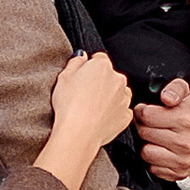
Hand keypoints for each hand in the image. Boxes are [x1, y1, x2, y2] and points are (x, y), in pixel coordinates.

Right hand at [47, 50, 136, 170]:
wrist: (78, 133)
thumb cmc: (69, 106)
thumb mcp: (63, 78)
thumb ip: (75, 62)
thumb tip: (81, 56)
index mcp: (102, 66)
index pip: (99, 58)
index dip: (89, 67)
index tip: (83, 76)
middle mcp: (117, 79)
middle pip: (110, 76)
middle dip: (100, 82)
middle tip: (84, 95)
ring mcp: (124, 98)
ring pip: (118, 92)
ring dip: (109, 97)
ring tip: (91, 108)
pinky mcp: (126, 116)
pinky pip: (121, 110)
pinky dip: (113, 113)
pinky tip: (99, 118)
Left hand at [132, 75, 189, 183]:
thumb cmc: (182, 114)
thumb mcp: (181, 93)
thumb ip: (174, 88)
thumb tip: (167, 97)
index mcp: (185, 118)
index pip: (147, 115)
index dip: (143, 111)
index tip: (147, 111)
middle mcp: (187, 140)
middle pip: (144, 133)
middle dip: (143, 127)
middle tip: (151, 125)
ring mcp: (184, 158)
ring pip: (146, 152)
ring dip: (147, 145)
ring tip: (155, 138)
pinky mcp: (178, 172)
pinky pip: (152, 168)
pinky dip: (153, 161)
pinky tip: (160, 151)